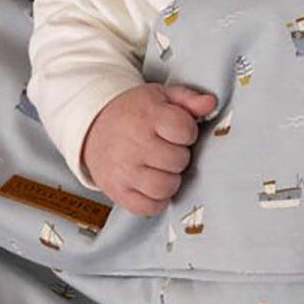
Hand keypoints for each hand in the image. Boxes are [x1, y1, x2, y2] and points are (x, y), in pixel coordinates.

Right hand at [81, 84, 217, 215]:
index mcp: (147, 116)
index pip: (185, 131)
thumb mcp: (160, 96)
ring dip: (170, 179)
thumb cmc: (133, 112)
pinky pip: (148, 207)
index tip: (178, 132)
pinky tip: (153, 186)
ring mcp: (124, 170)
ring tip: (162, 168)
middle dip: (179, 156)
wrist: (92, 125)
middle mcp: (134, 144)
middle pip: (178, 161)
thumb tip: (210, 103)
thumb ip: (188, 99)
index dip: (188, 133)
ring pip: (166, 186)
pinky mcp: (117, 190)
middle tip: (168, 150)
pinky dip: (156, 201)